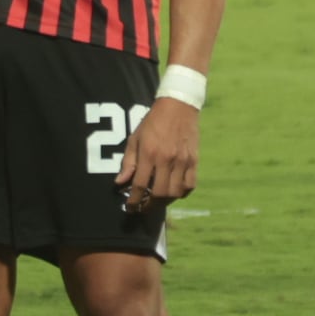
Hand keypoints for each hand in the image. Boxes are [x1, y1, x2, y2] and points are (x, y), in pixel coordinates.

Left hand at [116, 96, 199, 212]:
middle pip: (159, 193)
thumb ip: (128, 162)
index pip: (140, 185)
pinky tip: (174, 192)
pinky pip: (190, 185)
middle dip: (149, 205)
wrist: (178, 107)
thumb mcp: (135, 139)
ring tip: (158, 201)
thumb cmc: (153, 122)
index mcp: (149, 154)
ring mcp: (182, 161)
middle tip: (144, 207)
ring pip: (175, 192)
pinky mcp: (194, 161)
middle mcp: (166, 160)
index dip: (134, 201)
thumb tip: (120, 183)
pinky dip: (182, 193)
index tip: (130, 208)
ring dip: (165, 202)